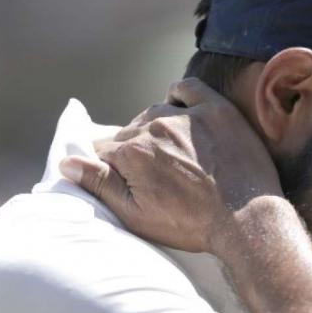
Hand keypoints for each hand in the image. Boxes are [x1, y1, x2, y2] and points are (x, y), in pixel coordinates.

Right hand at [60, 78, 282, 253]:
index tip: (120, 176)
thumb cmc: (190, 223)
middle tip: (150, 171)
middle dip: (132, 149)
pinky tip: (180, 109)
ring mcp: (187, 115)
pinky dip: (179, 96)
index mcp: (131, 152)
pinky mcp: (216, 109)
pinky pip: (188, 88)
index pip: (103, 149)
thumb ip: (100, 184)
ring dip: (154, 127)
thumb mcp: (136, 215)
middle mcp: (154, 127)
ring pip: (154, 111)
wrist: (245, 218)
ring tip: (168, 150)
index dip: (108, 165)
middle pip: (129, 131)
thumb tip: (66, 162)